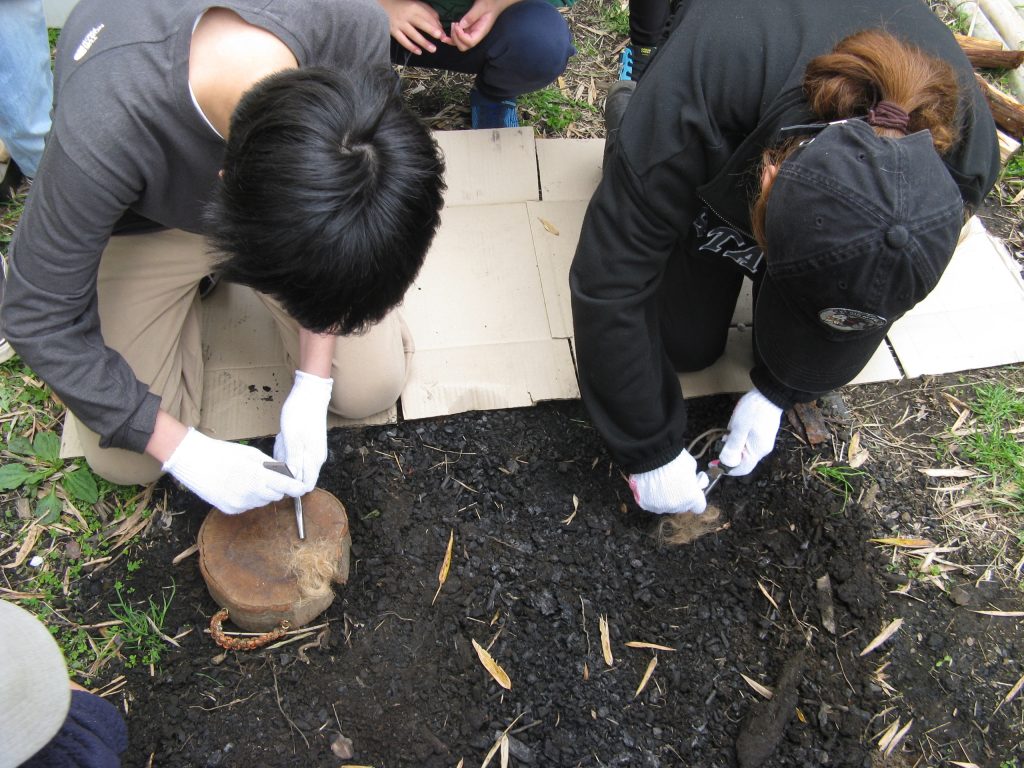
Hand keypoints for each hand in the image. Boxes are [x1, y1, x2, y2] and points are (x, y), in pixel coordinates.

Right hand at [162, 428, 304, 514]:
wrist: (194, 462)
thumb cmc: (224, 453)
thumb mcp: (252, 454)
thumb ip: (272, 467)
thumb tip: (288, 473)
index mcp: (257, 476)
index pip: (287, 487)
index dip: (295, 487)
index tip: (300, 486)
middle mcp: (250, 493)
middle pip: (276, 496)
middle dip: (276, 487)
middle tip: (267, 476)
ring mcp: (240, 503)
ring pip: (262, 501)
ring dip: (261, 493)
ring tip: (247, 479)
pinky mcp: (231, 510)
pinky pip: (248, 506)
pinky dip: (248, 498)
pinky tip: (237, 486)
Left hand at [273, 370, 333, 493]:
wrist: (309, 394)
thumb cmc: (300, 415)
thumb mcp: (292, 440)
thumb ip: (293, 463)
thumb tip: (292, 483)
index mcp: (314, 460)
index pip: (306, 485)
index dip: (291, 486)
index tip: (278, 475)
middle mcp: (316, 458)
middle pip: (299, 475)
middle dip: (285, 468)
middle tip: (279, 451)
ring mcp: (313, 450)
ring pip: (295, 463)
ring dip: (284, 456)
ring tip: (282, 440)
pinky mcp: (308, 444)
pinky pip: (294, 454)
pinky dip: (285, 448)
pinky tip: (284, 437)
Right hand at [378, 0, 449, 53]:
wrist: (381, 7)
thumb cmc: (401, 6)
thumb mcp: (414, 4)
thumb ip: (427, 12)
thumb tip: (439, 23)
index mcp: (413, 7)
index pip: (426, 15)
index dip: (435, 24)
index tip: (443, 33)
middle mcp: (406, 15)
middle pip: (420, 23)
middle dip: (431, 30)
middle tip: (440, 37)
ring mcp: (399, 24)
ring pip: (413, 34)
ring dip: (423, 42)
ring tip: (433, 49)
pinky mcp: (393, 31)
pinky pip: (403, 40)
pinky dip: (411, 47)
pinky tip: (419, 52)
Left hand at [450, 0, 512, 50]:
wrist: (493, 0)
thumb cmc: (490, 2)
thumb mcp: (482, 6)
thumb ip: (472, 15)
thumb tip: (461, 25)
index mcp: (481, 31)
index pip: (470, 42)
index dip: (461, 36)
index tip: (457, 25)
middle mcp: (475, 35)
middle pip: (463, 46)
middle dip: (455, 38)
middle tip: (454, 24)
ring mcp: (470, 32)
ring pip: (459, 43)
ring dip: (452, 38)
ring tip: (452, 24)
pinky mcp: (467, 29)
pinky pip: (458, 37)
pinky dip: (451, 36)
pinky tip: (447, 33)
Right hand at [628, 449, 709, 514]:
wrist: (651, 455)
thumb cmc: (673, 458)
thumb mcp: (691, 465)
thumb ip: (694, 479)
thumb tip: (695, 482)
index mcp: (691, 497)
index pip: (699, 507)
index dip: (696, 497)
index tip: (693, 490)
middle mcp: (676, 506)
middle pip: (682, 507)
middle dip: (681, 497)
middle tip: (676, 484)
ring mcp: (660, 506)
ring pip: (666, 506)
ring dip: (666, 498)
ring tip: (661, 483)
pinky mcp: (646, 504)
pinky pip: (652, 504)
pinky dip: (652, 497)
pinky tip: (652, 486)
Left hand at [718, 388, 783, 475]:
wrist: (769, 394)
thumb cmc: (753, 410)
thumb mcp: (739, 428)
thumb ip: (733, 447)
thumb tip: (726, 463)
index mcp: (757, 451)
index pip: (742, 469)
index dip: (726, 469)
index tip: (713, 464)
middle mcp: (762, 449)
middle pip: (742, 460)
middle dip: (729, 454)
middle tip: (721, 440)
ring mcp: (763, 441)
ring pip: (744, 451)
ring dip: (733, 445)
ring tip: (729, 431)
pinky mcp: (762, 434)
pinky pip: (748, 442)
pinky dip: (738, 439)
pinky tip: (735, 428)